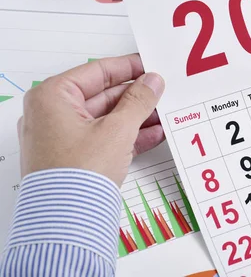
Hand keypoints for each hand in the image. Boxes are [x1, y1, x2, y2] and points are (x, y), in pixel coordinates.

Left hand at [18, 54, 164, 186]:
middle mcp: (52, 114)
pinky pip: (104, 138)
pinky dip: (128, 136)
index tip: (150, 65)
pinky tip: (154, 134)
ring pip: (106, 118)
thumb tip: (152, 82)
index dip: (128, 67)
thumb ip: (139, 101)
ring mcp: (62, 137)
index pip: (96, 71)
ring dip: (136, 116)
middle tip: (161, 91)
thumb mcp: (117, 129)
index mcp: (52, 97)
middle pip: (103, 95)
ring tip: (163, 113)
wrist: (67, 220)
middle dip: (136, 96)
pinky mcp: (74, 157)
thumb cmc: (77, 173)